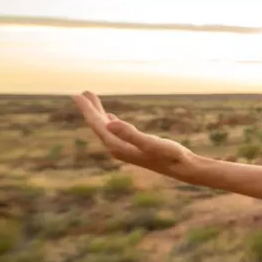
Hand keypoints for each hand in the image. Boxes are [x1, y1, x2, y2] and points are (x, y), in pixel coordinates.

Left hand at [72, 91, 196, 178]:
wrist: (183, 168)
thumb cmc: (170, 156)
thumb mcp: (151, 143)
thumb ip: (130, 134)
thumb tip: (109, 123)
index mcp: (118, 146)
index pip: (98, 125)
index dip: (88, 110)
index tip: (78, 95)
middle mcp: (118, 148)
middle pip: (99, 126)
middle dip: (91, 109)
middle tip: (82, 93)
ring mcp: (125, 148)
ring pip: (107, 128)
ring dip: (100, 113)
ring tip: (93, 100)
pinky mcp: (134, 147)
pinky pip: (116, 132)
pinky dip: (110, 121)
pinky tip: (111, 118)